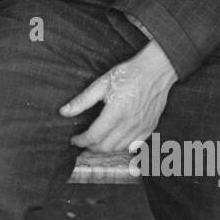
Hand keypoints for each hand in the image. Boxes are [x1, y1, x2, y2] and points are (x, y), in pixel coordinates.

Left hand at [58, 42, 177, 152]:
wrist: (156, 70)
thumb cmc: (129, 74)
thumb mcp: (102, 83)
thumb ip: (82, 100)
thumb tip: (64, 112)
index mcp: (116, 112)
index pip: (94, 136)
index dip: (81, 141)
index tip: (74, 139)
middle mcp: (130, 123)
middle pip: (106, 146)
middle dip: (90, 147)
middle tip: (82, 142)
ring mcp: (142, 127)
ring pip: (119, 148)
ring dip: (105, 149)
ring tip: (96, 142)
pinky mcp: (150, 127)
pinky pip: (134, 146)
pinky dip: (121, 147)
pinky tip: (114, 140)